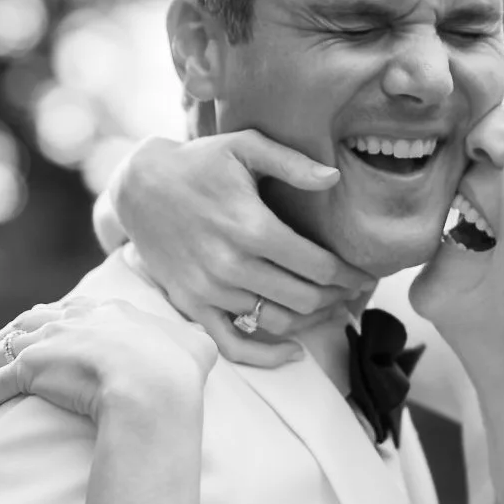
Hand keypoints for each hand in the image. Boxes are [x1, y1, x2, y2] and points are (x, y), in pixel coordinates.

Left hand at [0, 298, 216, 433]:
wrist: (152, 384)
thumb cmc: (178, 368)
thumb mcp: (195, 346)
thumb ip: (192, 341)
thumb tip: (200, 343)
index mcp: (108, 312)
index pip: (69, 312)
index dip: (49, 321)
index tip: (37, 329)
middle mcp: (72, 320)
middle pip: (27, 325)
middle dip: (4, 338)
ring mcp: (48, 343)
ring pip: (3, 356)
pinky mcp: (28, 371)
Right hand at [107, 132, 373, 366]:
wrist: (138, 186)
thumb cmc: (198, 163)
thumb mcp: (244, 147)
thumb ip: (292, 162)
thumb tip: (334, 179)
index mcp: (251, 227)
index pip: (318, 267)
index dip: (349, 276)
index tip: (364, 276)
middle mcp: (231, 265)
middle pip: (305, 298)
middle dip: (338, 298)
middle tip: (354, 293)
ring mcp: (210, 290)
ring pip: (279, 322)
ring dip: (313, 321)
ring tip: (332, 310)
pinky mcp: (192, 305)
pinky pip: (234, 346)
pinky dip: (267, 356)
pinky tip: (294, 352)